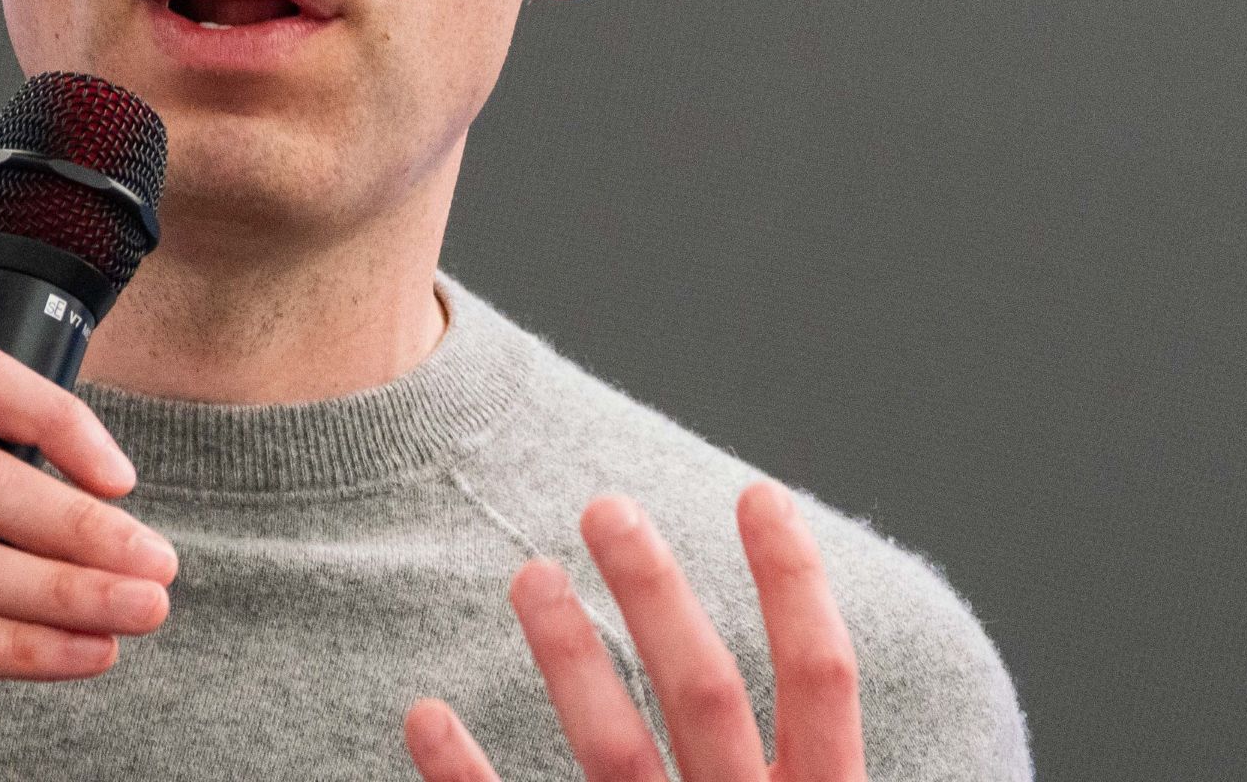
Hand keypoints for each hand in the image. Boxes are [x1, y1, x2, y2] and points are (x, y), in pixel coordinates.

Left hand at [406, 482, 863, 781]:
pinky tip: (426, 715)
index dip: (795, 583)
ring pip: (617, 752)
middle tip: (606, 507)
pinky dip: (467, 777)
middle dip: (658, 593)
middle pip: (707, 694)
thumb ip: (813, 763)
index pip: (820, 679)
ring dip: (570, 656)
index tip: (760, 492)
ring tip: (530, 576)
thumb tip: (811, 662)